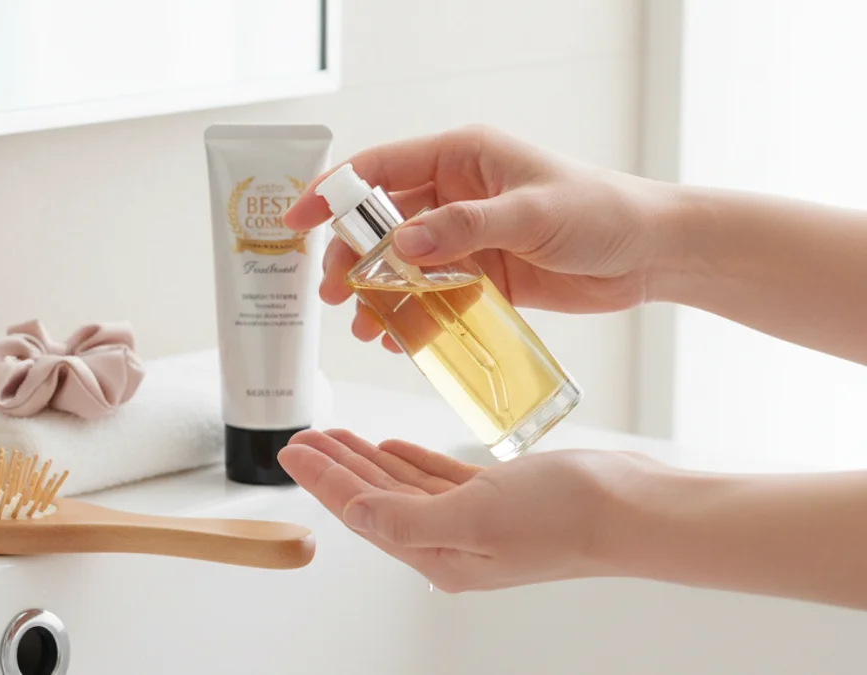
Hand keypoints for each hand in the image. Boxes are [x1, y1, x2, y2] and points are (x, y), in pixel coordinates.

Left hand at [278, 429, 654, 591]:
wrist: (630, 508)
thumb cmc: (563, 517)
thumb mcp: (474, 516)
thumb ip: (407, 518)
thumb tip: (354, 516)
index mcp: (438, 554)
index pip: (362, 511)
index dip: (323, 480)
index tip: (291, 451)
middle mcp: (450, 541)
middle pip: (374, 498)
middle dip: (335, 467)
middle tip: (302, 437)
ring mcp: (474, 520)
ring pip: (401, 486)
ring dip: (366, 460)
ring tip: (334, 435)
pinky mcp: (496, 498)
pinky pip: (437, 479)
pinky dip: (410, 461)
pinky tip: (389, 448)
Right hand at [284, 125, 678, 352]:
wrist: (651, 254)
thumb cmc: (602, 211)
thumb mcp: (534, 212)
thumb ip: (467, 227)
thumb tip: (404, 243)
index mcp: (461, 157)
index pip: (379, 168)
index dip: (332, 192)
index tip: (297, 222)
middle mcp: (456, 193)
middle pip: (381, 223)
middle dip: (351, 257)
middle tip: (333, 293)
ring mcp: (466, 236)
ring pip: (402, 264)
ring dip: (378, 293)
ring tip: (365, 327)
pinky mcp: (482, 274)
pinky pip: (433, 294)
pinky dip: (413, 315)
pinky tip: (402, 339)